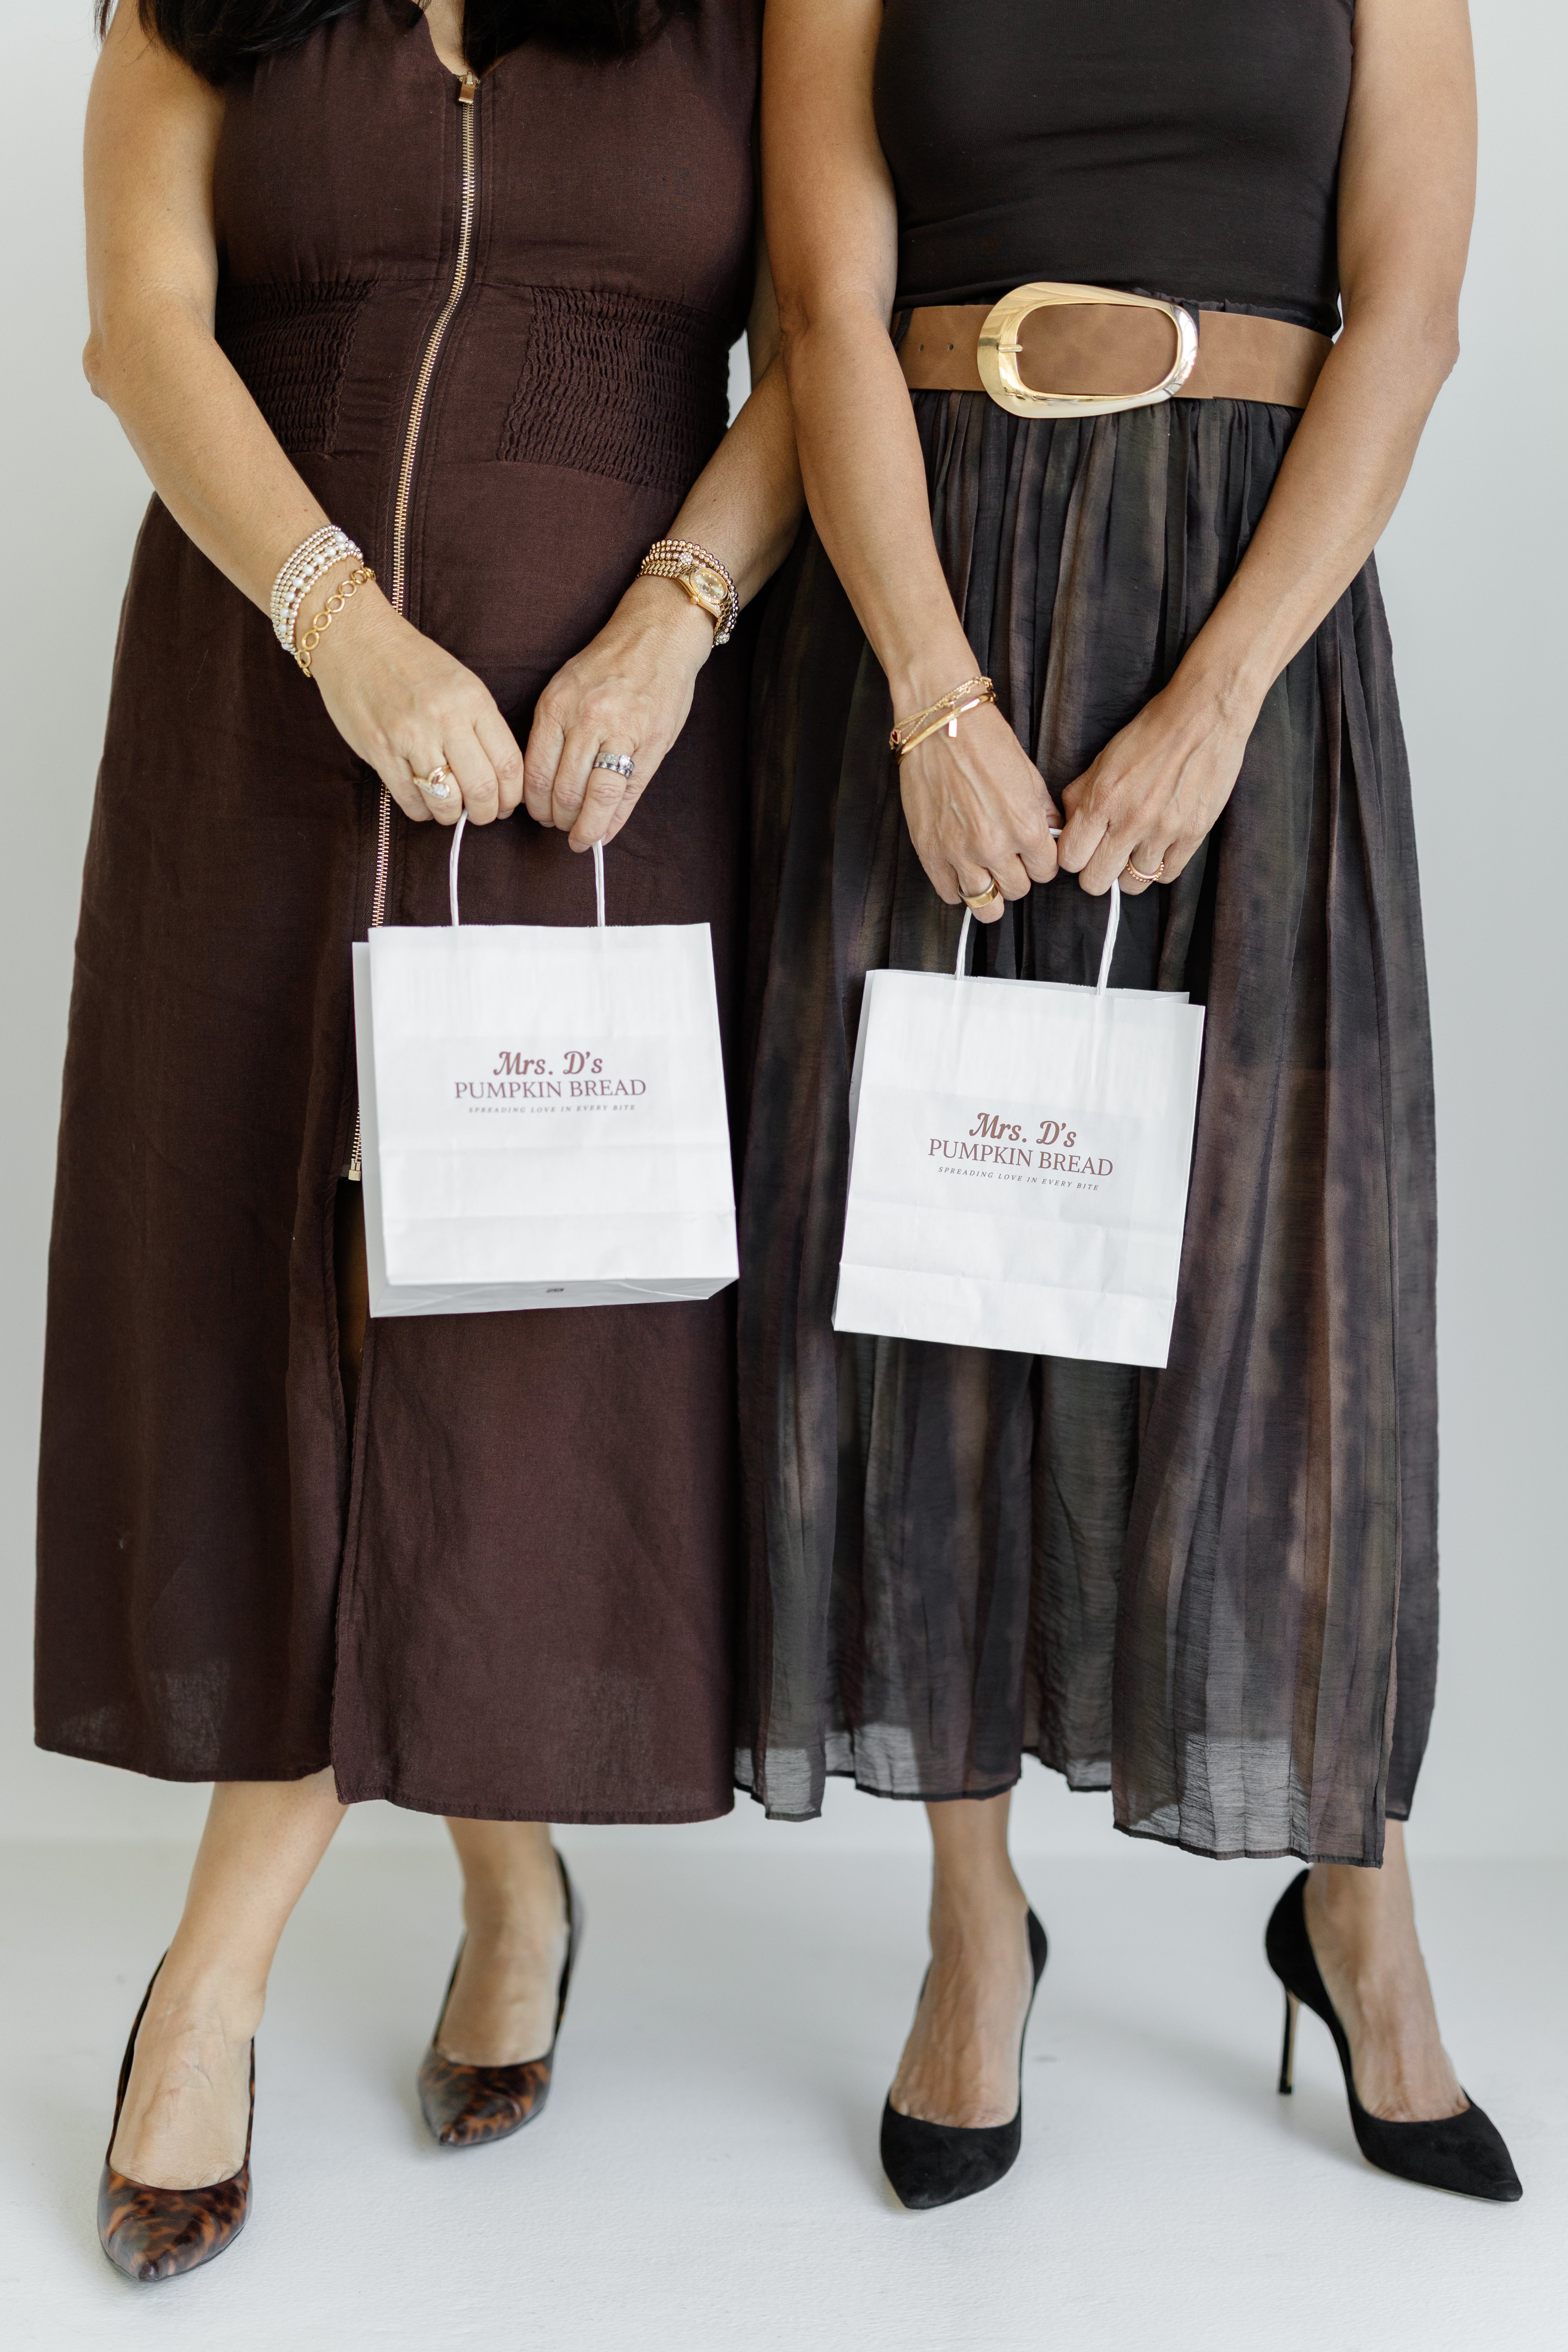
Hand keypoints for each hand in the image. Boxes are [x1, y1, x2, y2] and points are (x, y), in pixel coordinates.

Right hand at [309, 579, 523, 827]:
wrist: (355, 639)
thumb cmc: (412, 662)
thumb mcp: (461, 682)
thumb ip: (481, 725)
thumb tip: (500, 777)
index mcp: (472, 700)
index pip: (508, 764)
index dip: (512, 796)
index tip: (507, 803)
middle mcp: (444, 718)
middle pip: (482, 789)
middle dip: (487, 813)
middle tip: (482, 814)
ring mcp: (410, 736)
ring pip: (446, 802)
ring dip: (452, 816)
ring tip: (451, 810)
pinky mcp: (379, 750)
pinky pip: (410, 799)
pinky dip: (422, 811)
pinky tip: (424, 803)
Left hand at [523, 578, 715, 850]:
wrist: (657, 636)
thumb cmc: (610, 665)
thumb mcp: (566, 687)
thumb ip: (554, 730)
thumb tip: (542, 782)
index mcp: (556, 706)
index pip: (536, 771)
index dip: (534, 804)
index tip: (538, 816)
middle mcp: (585, 720)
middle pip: (563, 790)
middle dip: (558, 819)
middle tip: (560, 828)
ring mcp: (621, 733)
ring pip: (595, 797)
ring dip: (586, 827)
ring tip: (582, 836)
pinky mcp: (650, 744)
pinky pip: (627, 794)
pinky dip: (615, 820)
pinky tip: (606, 831)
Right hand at [897, 699, 1059, 919]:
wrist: (941, 723)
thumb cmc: (987, 742)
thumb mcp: (1030, 775)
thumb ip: (1043, 812)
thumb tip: (1051, 835)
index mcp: (1025, 826)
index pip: (1046, 872)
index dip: (1041, 862)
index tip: (1032, 852)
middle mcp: (994, 846)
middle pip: (1018, 890)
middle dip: (1017, 876)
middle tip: (1009, 859)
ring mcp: (959, 852)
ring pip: (986, 904)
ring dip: (991, 891)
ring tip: (987, 874)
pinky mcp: (929, 851)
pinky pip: (950, 895)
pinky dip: (959, 890)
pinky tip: (961, 873)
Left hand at [1055, 671, 1259, 895]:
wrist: (1205, 716)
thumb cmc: (1152, 732)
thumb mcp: (1104, 758)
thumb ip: (1081, 795)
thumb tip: (1067, 826)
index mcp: (1102, 799)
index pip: (1070, 858)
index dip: (1073, 857)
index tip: (1082, 848)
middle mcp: (1130, 821)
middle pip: (1096, 882)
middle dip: (1096, 872)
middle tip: (1105, 856)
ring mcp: (1163, 831)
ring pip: (1133, 884)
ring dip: (1130, 870)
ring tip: (1135, 848)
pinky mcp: (1193, 835)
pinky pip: (1167, 875)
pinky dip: (1160, 867)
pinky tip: (1159, 848)